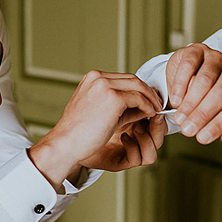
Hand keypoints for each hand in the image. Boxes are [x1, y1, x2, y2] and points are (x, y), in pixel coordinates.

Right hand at [29, 71, 162, 185]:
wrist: (66, 143)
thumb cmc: (78, 133)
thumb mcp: (98, 112)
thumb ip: (119, 106)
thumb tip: (143, 106)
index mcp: (92, 78)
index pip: (122, 78)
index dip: (137, 88)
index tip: (146, 99)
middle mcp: (98, 77)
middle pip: (132, 79)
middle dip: (147, 91)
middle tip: (156, 103)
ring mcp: (105, 86)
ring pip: (138, 86)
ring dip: (150, 98)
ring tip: (155, 109)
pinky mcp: (113, 98)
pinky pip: (139, 99)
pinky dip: (147, 106)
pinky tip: (150, 115)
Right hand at [165, 43, 221, 144]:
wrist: (187, 78)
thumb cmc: (205, 99)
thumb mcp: (216, 116)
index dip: (218, 125)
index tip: (201, 138)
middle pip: (221, 92)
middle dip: (203, 114)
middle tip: (187, 130)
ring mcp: (216, 57)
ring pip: (206, 79)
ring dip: (190, 102)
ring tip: (179, 118)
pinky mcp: (197, 50)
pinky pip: (189, 66)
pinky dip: (181, 85)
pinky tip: (175, 100)